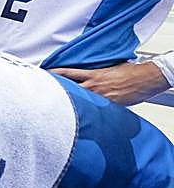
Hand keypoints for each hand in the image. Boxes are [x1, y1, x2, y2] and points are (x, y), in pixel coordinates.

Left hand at [50, 61, 168, 105]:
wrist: (145, 79)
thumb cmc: (130, 72)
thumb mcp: (110, 67)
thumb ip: (96, 72)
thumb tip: (87, 75)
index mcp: (92, 74)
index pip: (66, 73)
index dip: (53, 74)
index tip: (42, 75)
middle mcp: (93, 86)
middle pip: (67, 89)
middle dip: (55, 92)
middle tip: (41, 96)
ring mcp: (99, 97)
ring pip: (78, 101)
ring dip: (68, 105)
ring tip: (52, 110)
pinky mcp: (107, 106)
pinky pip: (93, 110)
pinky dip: (86, 114)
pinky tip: (77, 120)